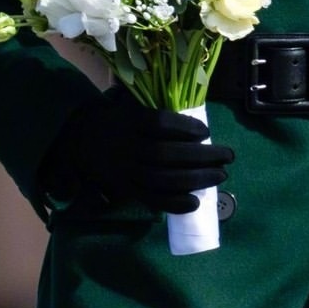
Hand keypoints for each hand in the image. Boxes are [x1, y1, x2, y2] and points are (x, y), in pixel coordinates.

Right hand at [43, 86, 234, 213]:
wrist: (80, 140)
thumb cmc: (116, 119)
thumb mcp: (129, 104)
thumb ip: (156, 109)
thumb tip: (195, 120)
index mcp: (127, 121)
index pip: (159, 124)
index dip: (185, 128)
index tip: (206, 131)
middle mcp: (126, 146)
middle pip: (165, 154)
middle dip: (202, 156)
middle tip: (228, 155)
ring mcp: (125, 171)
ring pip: (162, 179)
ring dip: (196, 179)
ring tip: (221, 175)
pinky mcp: (127, 190)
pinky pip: (152, 200)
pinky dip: (175, 204)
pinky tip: (195, 201)